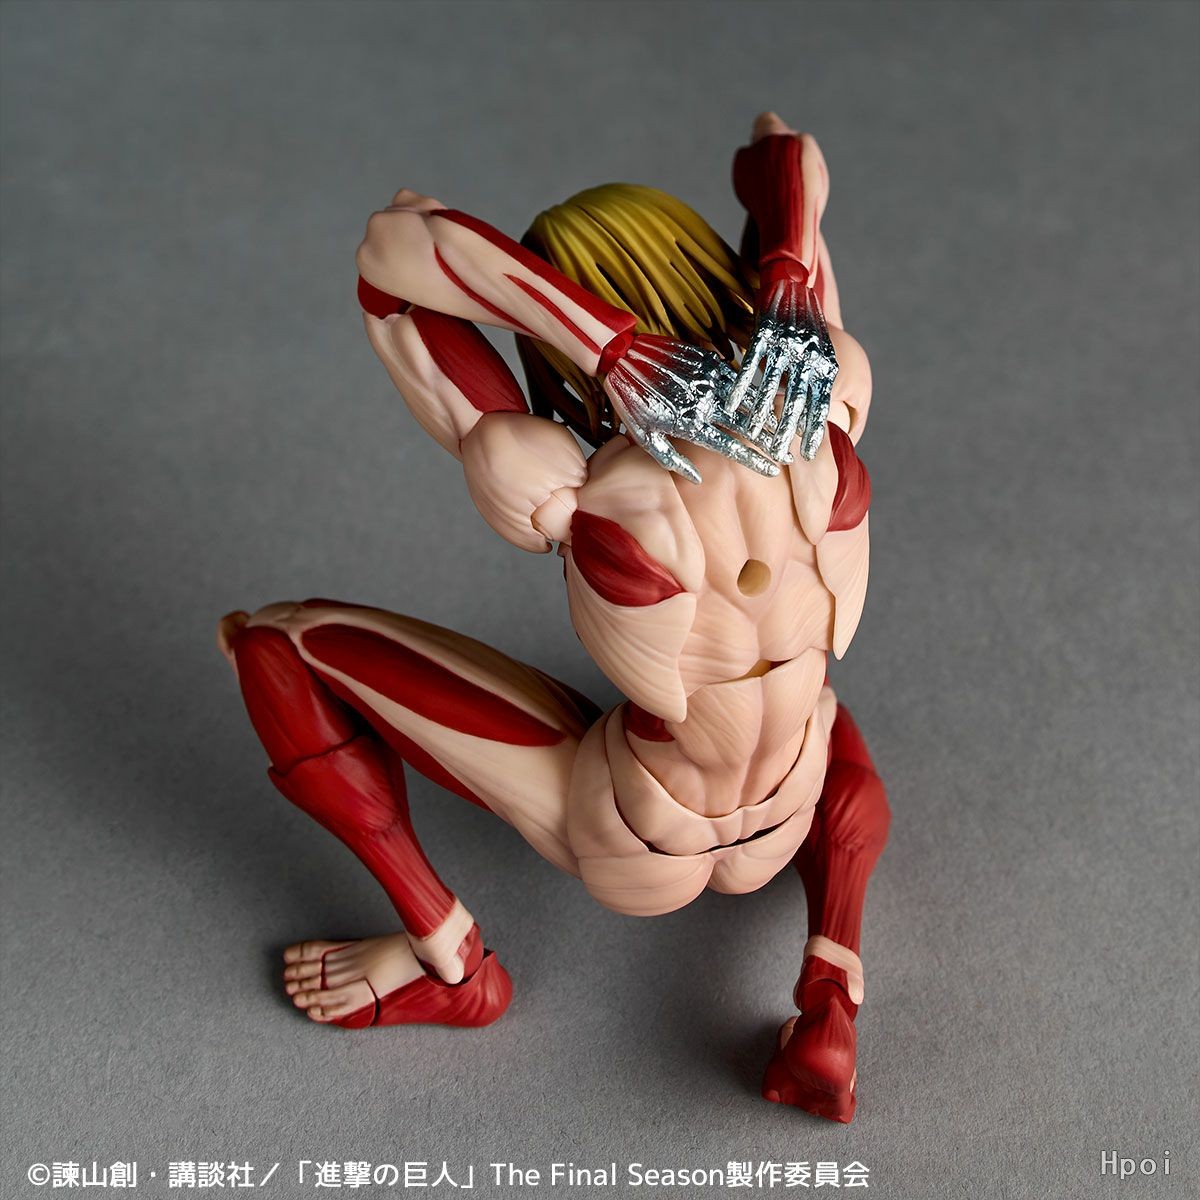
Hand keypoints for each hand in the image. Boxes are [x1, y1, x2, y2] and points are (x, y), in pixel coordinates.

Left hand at [603, 334, 778, 483]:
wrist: (622, 356)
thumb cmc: (631, 400)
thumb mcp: (645, 436)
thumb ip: (672, 460)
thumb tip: (697, 479)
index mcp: (690, 425)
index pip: (731, 448)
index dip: (755, 460)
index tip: (773, 470)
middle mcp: (704, 403)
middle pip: (748, 426)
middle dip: (771, 442)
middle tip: (788, 454)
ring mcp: (709, 380)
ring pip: (748, 402)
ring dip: (769, 417)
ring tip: (785, 430)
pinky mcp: (709, 361)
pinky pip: (739, 379)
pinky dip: (755, 392)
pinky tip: (767, 399)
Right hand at [723, 278, 837, 461]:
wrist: (792, 274)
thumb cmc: (803, 319)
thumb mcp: (821, 350)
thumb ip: (820, 380)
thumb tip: (830, 413)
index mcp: (824, 361)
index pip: (821, 404)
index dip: (814, 429)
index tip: (808, 454)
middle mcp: (808, 355)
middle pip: (798, 401)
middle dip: (789, 431)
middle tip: (782, 456)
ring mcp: (786, 344)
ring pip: (773, 386)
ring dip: (763, 414)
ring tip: (754, 435)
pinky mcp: (765, 332)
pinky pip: (751, 364)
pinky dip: (741, 385)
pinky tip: (732, 403)